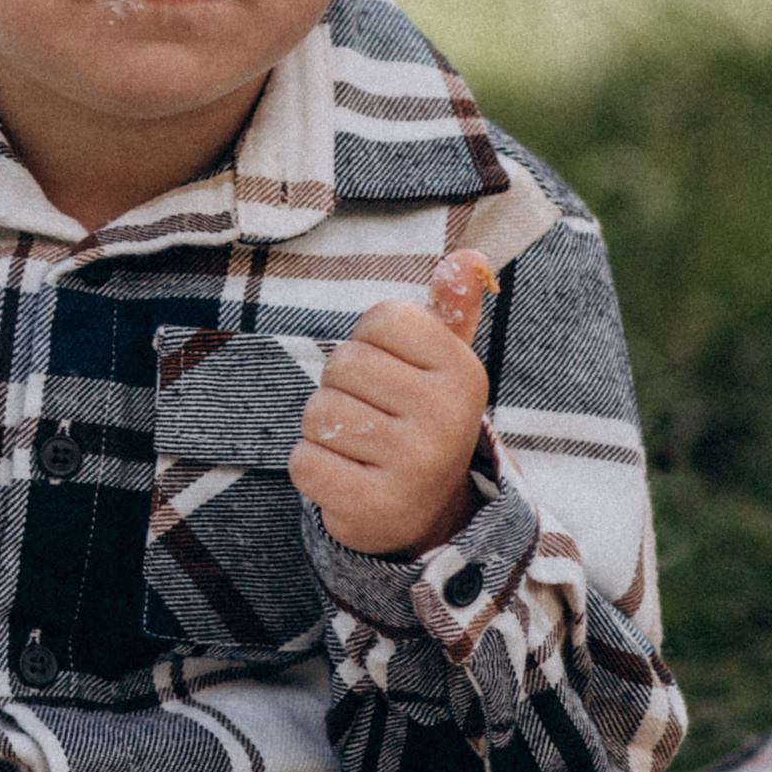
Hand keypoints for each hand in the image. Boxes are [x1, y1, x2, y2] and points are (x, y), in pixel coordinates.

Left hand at [288, 252, 494, 559]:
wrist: (427, 513)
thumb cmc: (422, 420)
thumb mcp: (443, 365)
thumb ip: (451, 309)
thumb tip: (468, 257)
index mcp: (463, 373)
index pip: (382, 318)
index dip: (368, 341)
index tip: (390, 371)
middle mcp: (447, 419)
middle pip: (341, 365)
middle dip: (339, 386)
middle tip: (370, 413)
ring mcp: (414, 466)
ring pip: (317, 413)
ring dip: (322, 428)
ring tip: (357, 445)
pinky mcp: (375, 506)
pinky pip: (304, 462)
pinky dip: (311, 467)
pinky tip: (345, 475)